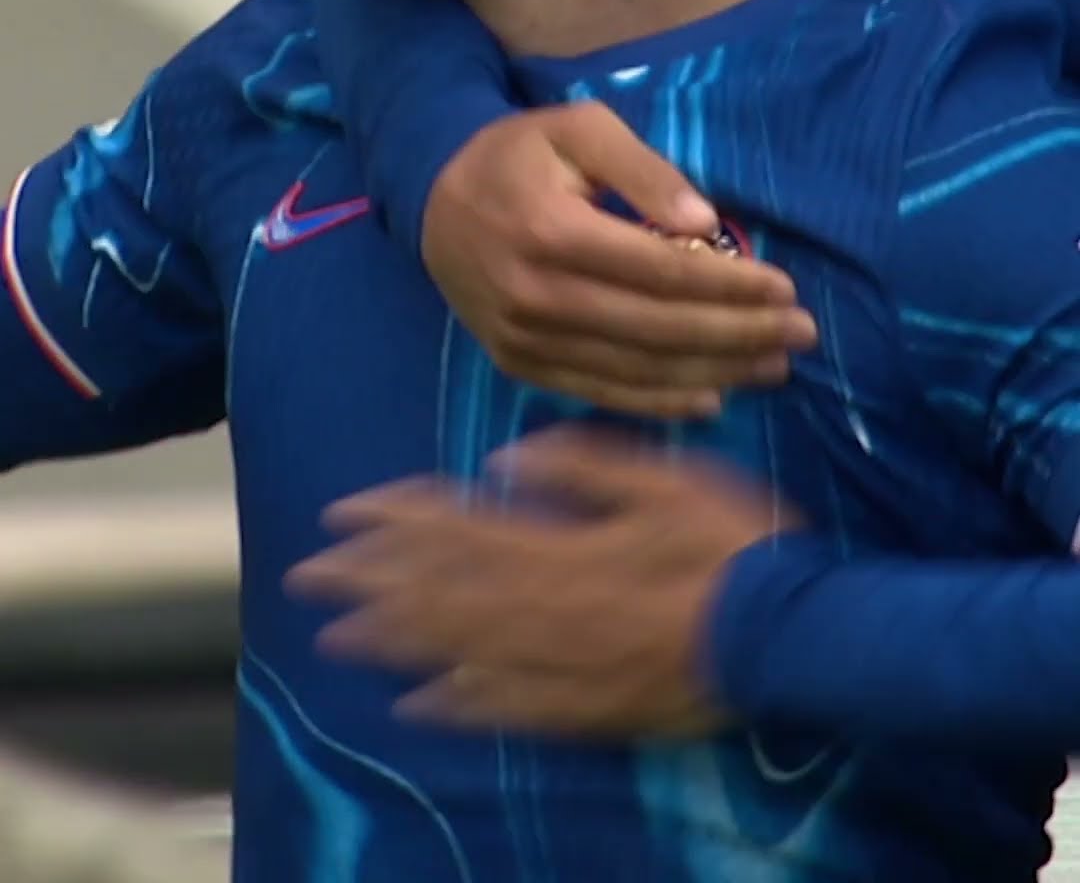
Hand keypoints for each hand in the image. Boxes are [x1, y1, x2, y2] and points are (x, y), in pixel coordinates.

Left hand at [288, 426, 795, 737]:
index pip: (459, 527)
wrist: (787, 637)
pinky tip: (417, 703)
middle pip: (440, 590)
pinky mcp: (587, 707)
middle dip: (370, 579)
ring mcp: (563, 662)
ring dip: (393, 640)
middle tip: (308, 574)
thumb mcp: (665, 480)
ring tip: (335, 637)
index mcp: (562, 542)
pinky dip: (457, 705)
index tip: (343, 509)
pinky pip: (508, 710)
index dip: (397, 517)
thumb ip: (584, 467)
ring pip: (460, 651)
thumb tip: (505, 462)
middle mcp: (546, 604)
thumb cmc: (733, 546)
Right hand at [423, 102, 816, 417]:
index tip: (786, 287)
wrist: (433, 195)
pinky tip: (709, 397)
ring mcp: (523, 338)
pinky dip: (658, 402)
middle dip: (739, 334)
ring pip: (635, 368)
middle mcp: (535, 294)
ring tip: (771, 367)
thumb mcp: (579, 129)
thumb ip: (643, 169)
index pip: (663, 271)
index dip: (731, 286)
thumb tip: (705, 223)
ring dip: (713, 372)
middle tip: (800, 334)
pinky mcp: (517, 363)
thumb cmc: (521, 153)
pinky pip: (599, 391)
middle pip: (658, 328)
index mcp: (553, 231)